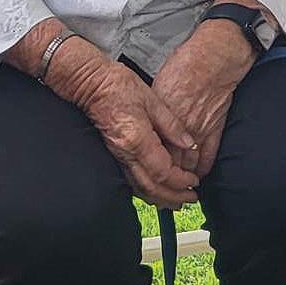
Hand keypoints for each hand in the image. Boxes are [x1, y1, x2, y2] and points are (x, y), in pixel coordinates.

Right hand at [58, 57, 199, 208]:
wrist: (90, 84)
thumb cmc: (119, 86)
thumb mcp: (153, 100)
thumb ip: (172, 125)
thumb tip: (189, 144)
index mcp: (138, 140)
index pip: (163, 172)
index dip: (181, 181)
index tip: (194, 182)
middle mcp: (126, 153)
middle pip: (151, 187)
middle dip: (173, 197)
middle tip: (190, 199)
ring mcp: (118, 156)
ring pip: (139, 188)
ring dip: (160, 198)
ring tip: (177, 200)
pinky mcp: (114, 155)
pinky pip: (131, 181)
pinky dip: (146, 190)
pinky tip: (157, 190)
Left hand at [151, 21, 255, 176]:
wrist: (215, 58)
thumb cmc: (186, 66)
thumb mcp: (159, 86)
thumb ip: (153, 111)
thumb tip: (144, 123)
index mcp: (162, 116)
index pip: (152, 149)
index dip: (148, 164)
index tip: (145, 175)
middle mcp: (179, 127)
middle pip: (169, 161)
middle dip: (165, 178)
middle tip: (161, 191)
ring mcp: (199, 129)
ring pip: (188, 163)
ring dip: (183, 178)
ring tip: (178, 189)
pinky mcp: (215, 128)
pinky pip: (209, 155)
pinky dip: (203, 168)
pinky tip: (198, 175)